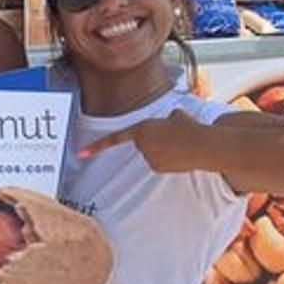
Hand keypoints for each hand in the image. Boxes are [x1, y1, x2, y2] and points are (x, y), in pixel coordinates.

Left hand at [80, 109, 210, 172]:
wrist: (203, 145)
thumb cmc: (190, 127)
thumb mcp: (177, 116)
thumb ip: (167, 119)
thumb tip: (171, 119)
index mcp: (142, 128)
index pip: (115, 138)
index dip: (97, 146)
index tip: (80, 154)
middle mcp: (142, 145)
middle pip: (145, 141)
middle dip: (157, 138)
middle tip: (175, 135)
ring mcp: (149, 158)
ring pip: (154, 152)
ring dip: (165, 148)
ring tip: (181, 143)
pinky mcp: (158, 168)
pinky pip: (160, 161)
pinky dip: (169, 159)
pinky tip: (181, 154)